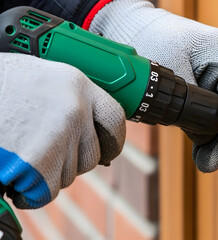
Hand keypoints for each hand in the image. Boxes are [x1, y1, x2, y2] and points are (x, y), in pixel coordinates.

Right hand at [0, 53, 125, 207]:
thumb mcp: (39, 78)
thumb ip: (67, 98)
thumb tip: (89, 122)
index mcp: (76, 84)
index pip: (115, 118)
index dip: (112, 139)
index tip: (106, 148)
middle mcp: (74, 109)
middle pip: (90, 154)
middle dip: (70, 161)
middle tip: (44, 153)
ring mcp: (59, 136)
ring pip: (68, 174)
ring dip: (47, 173)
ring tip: (20, 152)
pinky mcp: (39, 162)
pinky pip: (47, 190)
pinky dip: (30, 190)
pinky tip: (13, 172)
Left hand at [90, 0, 217, 171]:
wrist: (127, 28)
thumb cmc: (144, 39)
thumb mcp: (166, 79)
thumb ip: (191, 111)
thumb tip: (210, 141)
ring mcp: (215, 75)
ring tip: (207, 161)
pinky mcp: (204, 85)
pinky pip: (213, 112)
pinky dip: (208, 132)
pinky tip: (202, 149)